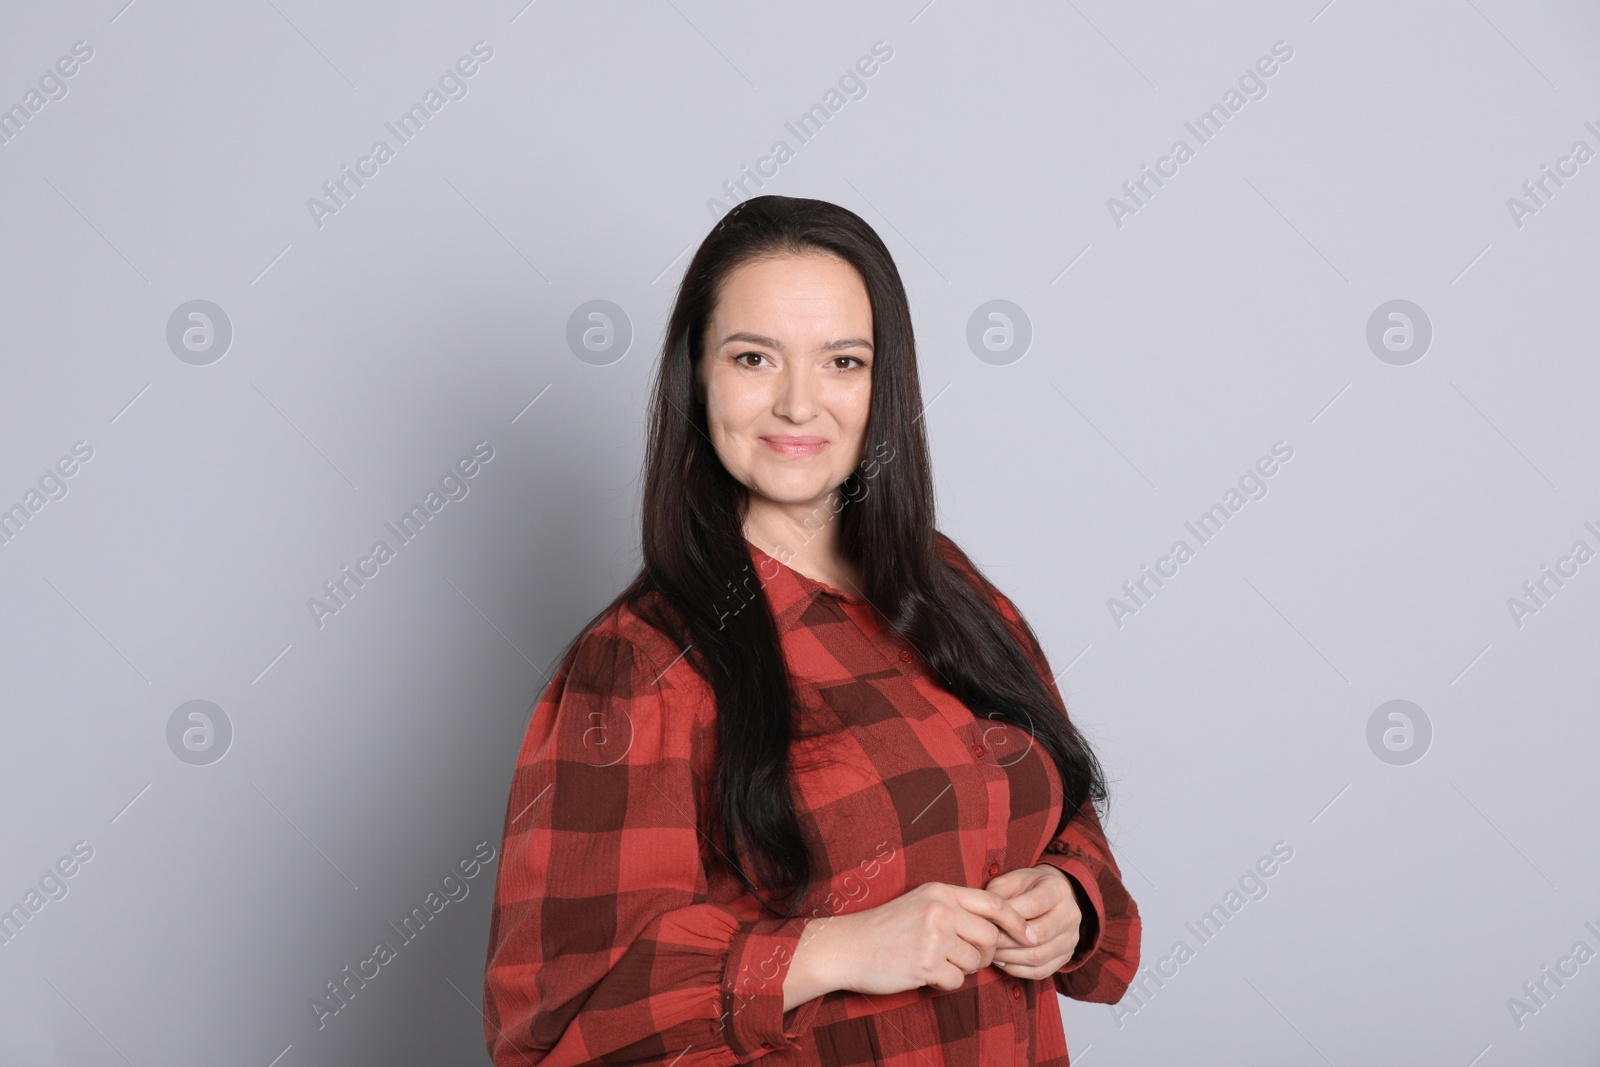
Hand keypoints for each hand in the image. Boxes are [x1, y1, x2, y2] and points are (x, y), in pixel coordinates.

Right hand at [823, 881, 1034, 996]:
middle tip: (964, 958)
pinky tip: (925, 974)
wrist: (848, 946)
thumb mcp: (920, 902)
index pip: (994, 904)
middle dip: (985, 954)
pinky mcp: (926, 964)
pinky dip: (945, 984)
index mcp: (941, 891)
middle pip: (991, 937)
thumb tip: (995, 927)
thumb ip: (954, 907)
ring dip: (961, 969)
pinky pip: (957, 982)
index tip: (1030, 936)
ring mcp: (934, 937)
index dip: (1017, 922)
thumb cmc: (884, 927)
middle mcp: (940, 910)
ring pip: (975, 961)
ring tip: (936, 963)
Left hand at [980, 863, 1083, 979]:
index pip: (1034, 905)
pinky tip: (1002, 961)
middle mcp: (1070, 915)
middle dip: (1007, 939)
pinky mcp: (1066, 957)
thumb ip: (1000, 894)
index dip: (1009, 916)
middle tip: (987, 939)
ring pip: (1039, 956)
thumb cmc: (1027, 887)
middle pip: (1040, 934)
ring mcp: (1071, 938)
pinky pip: (1040, 971)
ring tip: (992, 951)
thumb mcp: (1012, 880)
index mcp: (1058, 889)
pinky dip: (1017, 969)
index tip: (988, 919)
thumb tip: (985, 918)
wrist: (1052, 895)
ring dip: (1010, 957)